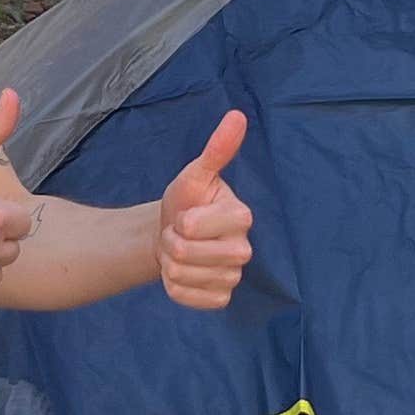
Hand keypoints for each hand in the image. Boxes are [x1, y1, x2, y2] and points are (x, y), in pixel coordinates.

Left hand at [157, 108, 252, 310]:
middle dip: (170, 242)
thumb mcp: (195, 175)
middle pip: (185, 253)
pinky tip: (182, 273)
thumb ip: (217, 149)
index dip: (178, 220)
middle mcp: (244, 249)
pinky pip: (186, 297)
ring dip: (169, 263)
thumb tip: (237, 115)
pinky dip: (174, 286)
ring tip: (179, 251)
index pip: (192, 225)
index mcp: (242, 216)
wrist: (175, 235)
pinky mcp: (221, 299)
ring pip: (182, 275)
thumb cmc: (186, 202)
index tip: (186, 215)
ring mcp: (234, 276)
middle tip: (180, 233)